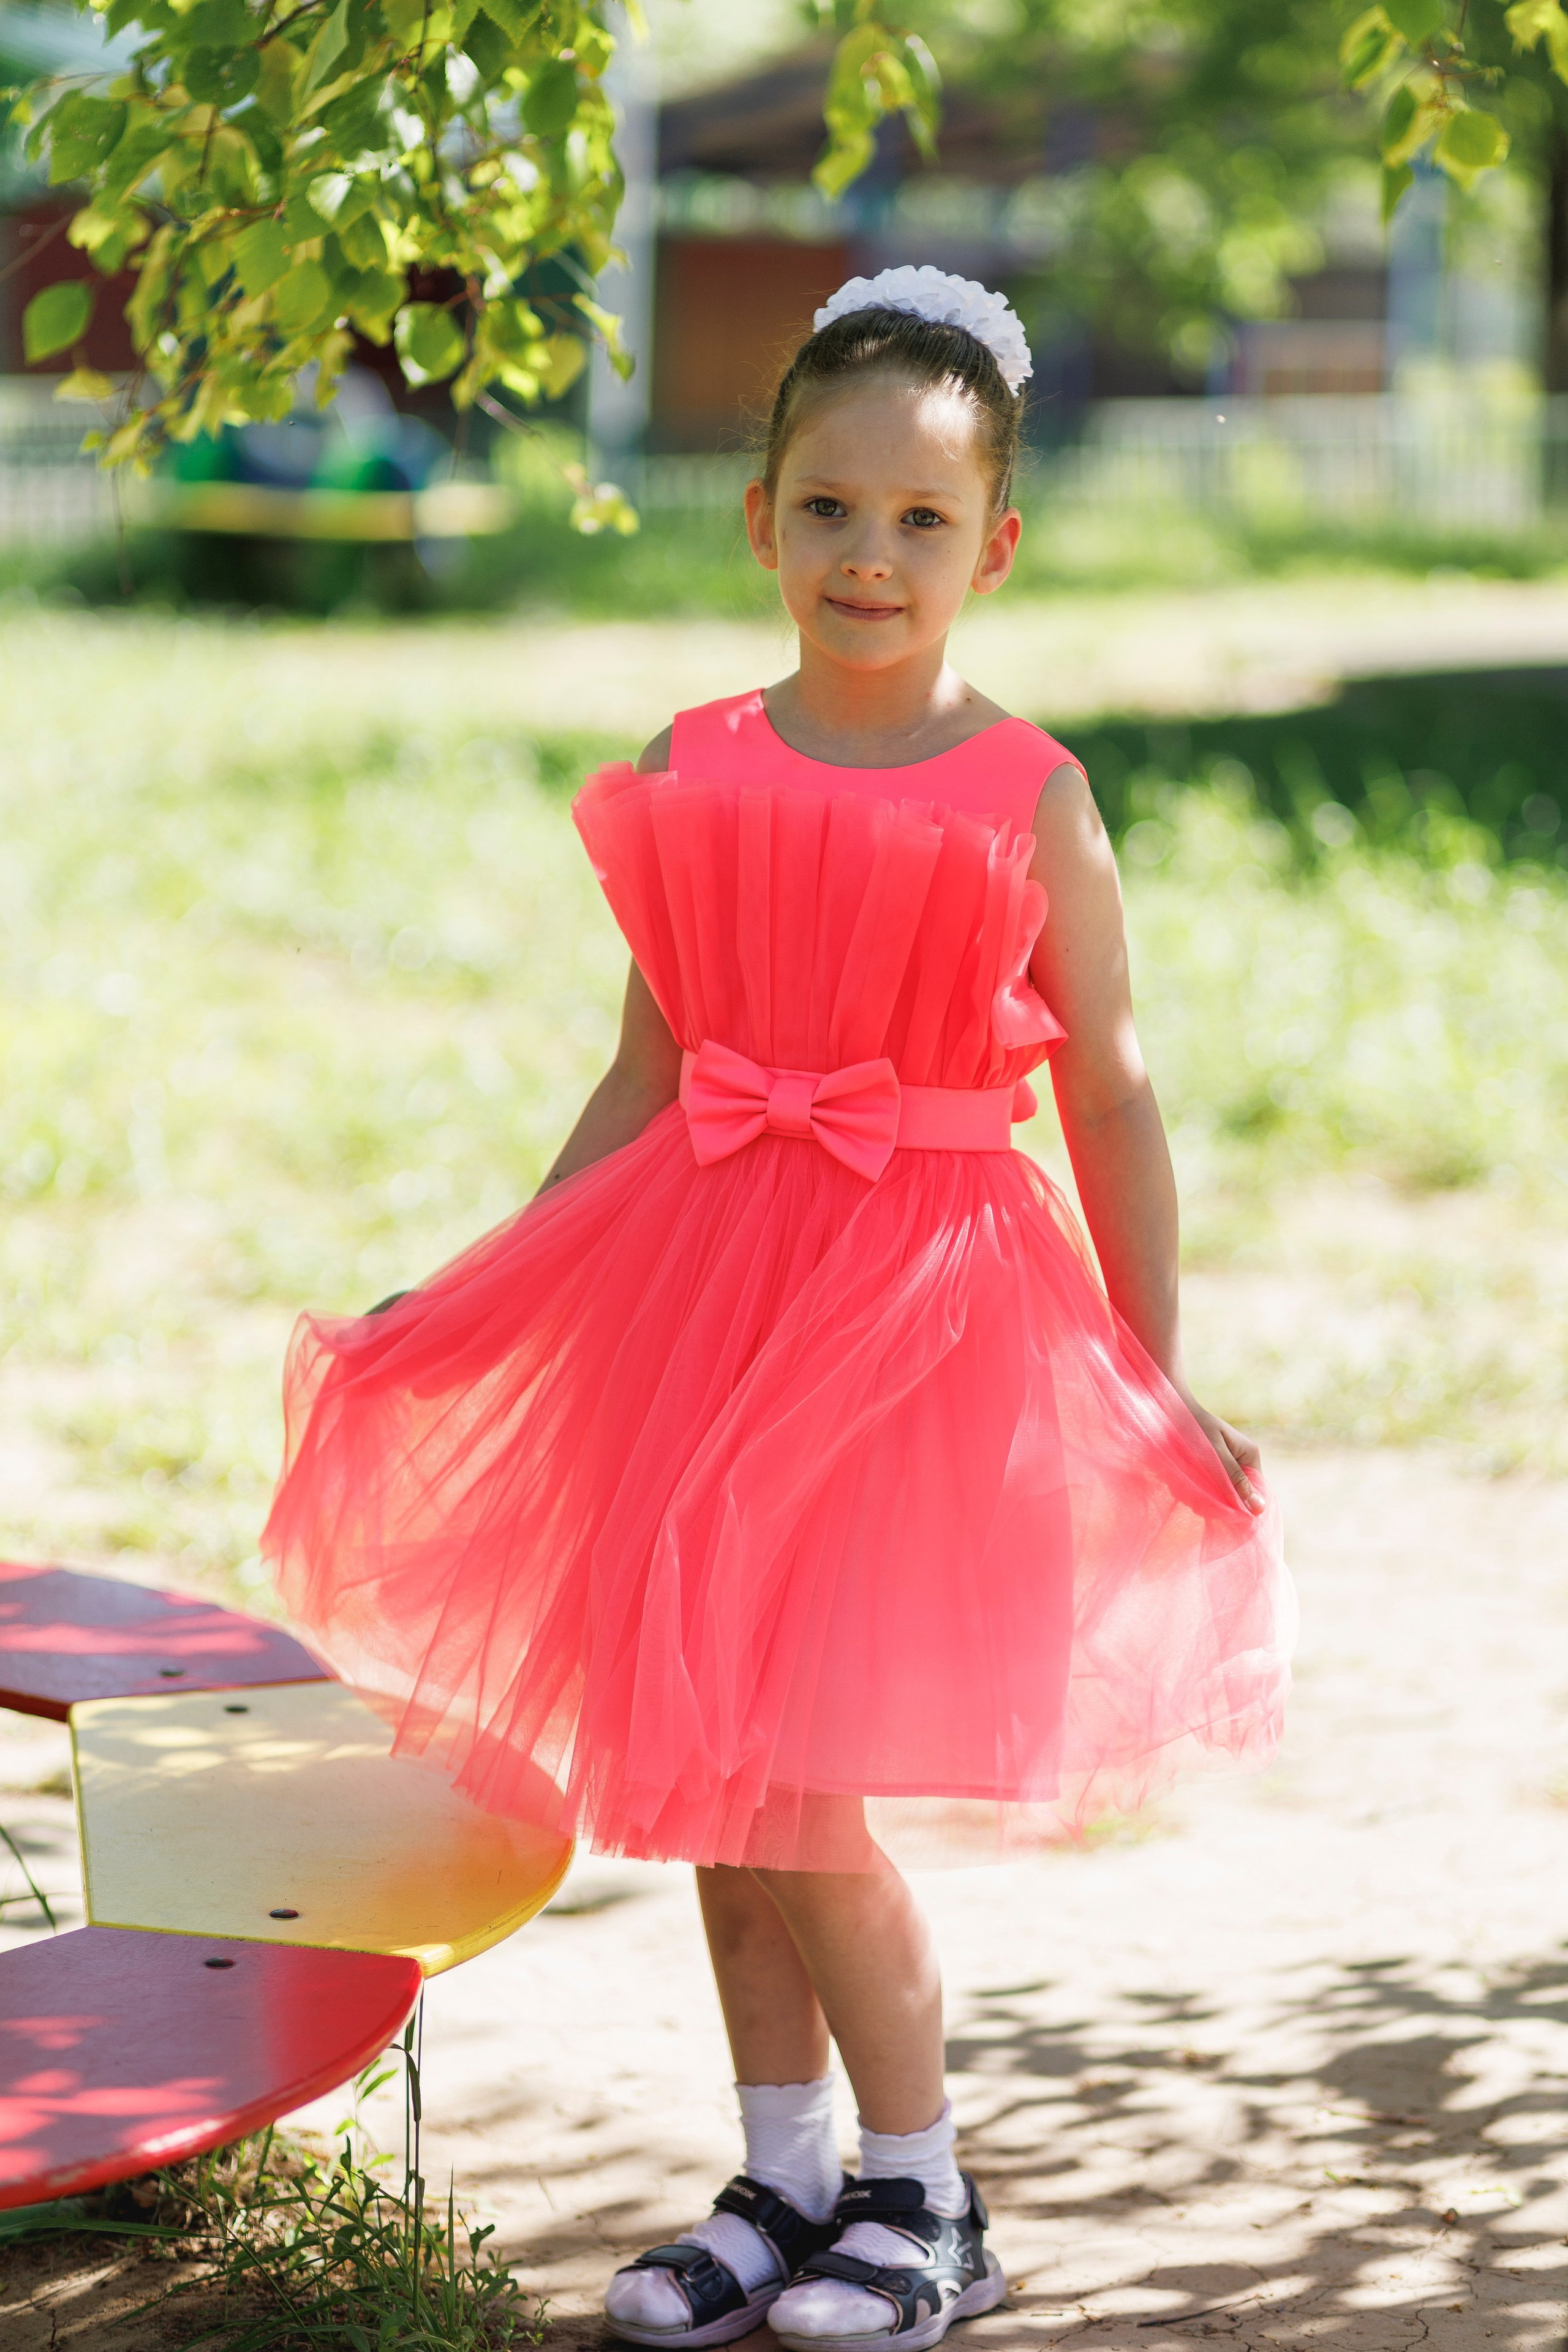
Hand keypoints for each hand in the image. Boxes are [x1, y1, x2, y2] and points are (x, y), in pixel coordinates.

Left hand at [1183, 1397, 1263, 1514]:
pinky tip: (1181, 1481)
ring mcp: (1225, 1465)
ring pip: (1219, 1493)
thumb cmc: (1194, 1429)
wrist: (1169, 1412)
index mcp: (1249, 1454)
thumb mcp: (1216, 1456)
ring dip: (1201, 1494)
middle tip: (1195, 1496)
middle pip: (1236, 1494)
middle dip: (1216, 1498)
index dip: (1242, 1505)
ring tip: (1184, 1485)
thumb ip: (1236, 1481)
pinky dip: (1193, 1488)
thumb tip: (1259, 1509)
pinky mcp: (1210, 1469)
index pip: (1255, 1490)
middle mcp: (1240, 1461)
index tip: (1220, 1511)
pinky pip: (1207, 1487)